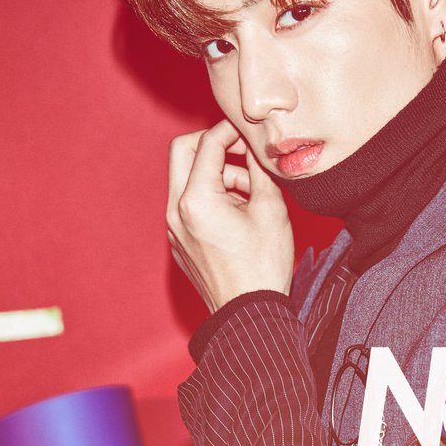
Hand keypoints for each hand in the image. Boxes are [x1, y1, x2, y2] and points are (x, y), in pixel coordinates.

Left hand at [166, 120, 294, 312]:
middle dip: (212, 144)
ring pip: (185, 179)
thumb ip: (260, 169)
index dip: (231, 131)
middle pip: (181, 151)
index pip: (207, 143)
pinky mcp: (178, 241)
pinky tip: (238, 214)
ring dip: (215, 174)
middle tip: (240, 152)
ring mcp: (173, 229)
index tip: (249, 133)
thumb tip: (254, 144)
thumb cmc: (263, 267)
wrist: (249, 314)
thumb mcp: (272, 209)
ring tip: (250, 195)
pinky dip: (209, 196)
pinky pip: (188, 204)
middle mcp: (176, 212)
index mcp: (197, 200)